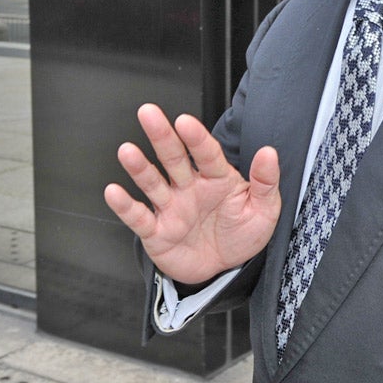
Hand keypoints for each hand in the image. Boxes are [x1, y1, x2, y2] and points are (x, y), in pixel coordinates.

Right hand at [104, 103, 280, 284]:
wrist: (224, 269)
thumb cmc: (242, 233)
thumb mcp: (264, 210)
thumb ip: (266, 181)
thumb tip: (269, 153)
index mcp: (216, 178)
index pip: (206, 153)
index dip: (196, 137)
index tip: (185, 121)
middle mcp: (190, 187)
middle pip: (174, 158)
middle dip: (161, 136)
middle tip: (148, 113)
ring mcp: (171, 207)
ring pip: (153, 182)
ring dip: (139, 167)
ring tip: (127, 151)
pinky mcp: (157, 231)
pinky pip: (139, 217)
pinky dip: (125, 206)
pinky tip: (113, 191)